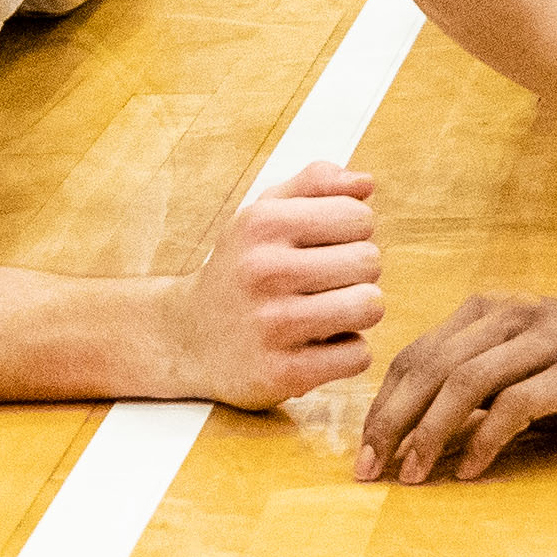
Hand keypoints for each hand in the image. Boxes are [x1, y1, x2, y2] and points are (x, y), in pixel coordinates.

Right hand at [159, 161, 383, 407]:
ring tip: (328, 311)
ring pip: (370, 307)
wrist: (186, 338)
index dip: (352, 232)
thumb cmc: (241, 268)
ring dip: (358, 312)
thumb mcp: (263, 214)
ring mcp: (272, 324)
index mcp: (262, 223)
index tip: (324, 247)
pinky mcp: (282, 372)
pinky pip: (357, 355)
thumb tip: (367, 183)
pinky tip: (318, 345)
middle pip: (370, 261)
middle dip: (356, 272)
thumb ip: (315, 184)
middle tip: (324, 283)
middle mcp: (264, 270)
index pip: (359, 217)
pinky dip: (347, 352)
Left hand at [352, 293, 556, 482]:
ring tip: (413, 475)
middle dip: (393, 422)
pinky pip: (519, 404)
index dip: (383, 404)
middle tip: (371, 470)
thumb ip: (476, 383)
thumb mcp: (525, 366)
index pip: (418, 354)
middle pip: (433, 366)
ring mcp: (553, 340)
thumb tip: (407, 432)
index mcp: (495, 309)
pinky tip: (471, 471)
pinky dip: (485, 439)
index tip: (364, 452)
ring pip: (468, 382)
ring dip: (430, 433)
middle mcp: (519, 314)